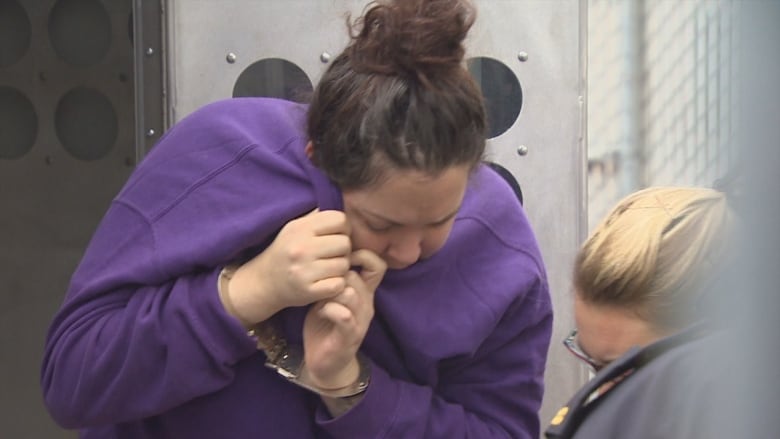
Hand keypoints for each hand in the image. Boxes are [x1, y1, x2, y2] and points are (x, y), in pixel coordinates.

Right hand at [225, 209, 351, 324]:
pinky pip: (339, 284)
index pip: (340, 219)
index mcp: (300, 228)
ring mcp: (304, 271)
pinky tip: (326, 282)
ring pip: (344, 265)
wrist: (263, 282)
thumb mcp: (294, 227)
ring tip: (328, 268)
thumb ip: (316, 216)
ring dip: (340, 268)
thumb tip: (341, 207)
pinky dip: (337, 285)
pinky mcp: (308, 291)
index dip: (343, 228)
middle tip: (333, 255)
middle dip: (343, 250)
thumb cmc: (286, 251)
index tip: (336, 236)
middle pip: (345, 243)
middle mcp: (301, 248)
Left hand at [301, 249, 385, 389]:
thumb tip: (327, 254)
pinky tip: (319, 312)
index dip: (362, 255)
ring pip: (350, 292)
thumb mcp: (331, 297)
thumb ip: (335, 279)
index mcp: (364, 293)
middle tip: (320, 286)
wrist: (325, 365)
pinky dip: (329, 309)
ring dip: (329, 294)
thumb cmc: (325, 326)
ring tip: (319, 301)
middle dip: (334, 278)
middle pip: (355, 276)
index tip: (339, 258)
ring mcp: (360, 321)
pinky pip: (343, 314)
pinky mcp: (350, 336)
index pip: (377, 265)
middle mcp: (366, 304)